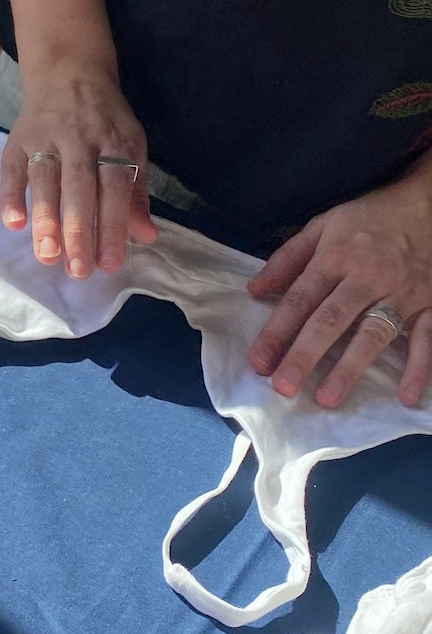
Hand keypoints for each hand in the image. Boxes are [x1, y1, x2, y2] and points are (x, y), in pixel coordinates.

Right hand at [0, 60, 157, 278]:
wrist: (68, 70)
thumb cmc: (104, 120)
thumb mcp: (130, 146)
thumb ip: (135, 193)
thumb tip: (146, 236)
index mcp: (114, 139)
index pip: (115, 186)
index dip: (113, 225)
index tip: (110, 263)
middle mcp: (80, 137)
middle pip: (80, 186)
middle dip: (79, 229)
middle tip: (78, 270)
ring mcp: (46, 136)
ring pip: (46, 179)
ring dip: (46, 218)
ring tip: (47, 255)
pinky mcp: (17, 139)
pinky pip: (12, 169)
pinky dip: (11, 195)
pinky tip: (13, 224)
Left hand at [247, 176, 431, 407]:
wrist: (430, 201)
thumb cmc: (370, 217)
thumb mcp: (323, 225)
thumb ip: (287, 258)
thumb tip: (254, 290)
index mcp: (335, 258)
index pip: (299, 300)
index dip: (276, 332)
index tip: (258, 362)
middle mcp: (366, 277)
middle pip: (330, 321)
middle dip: (305, 355)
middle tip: (283, 387)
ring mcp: (401, 292)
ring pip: (372, 334)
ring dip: (350, 367)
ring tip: (327, 398)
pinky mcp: (430, 302)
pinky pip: (426, 338)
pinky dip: (419, 367)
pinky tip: (406, 396)